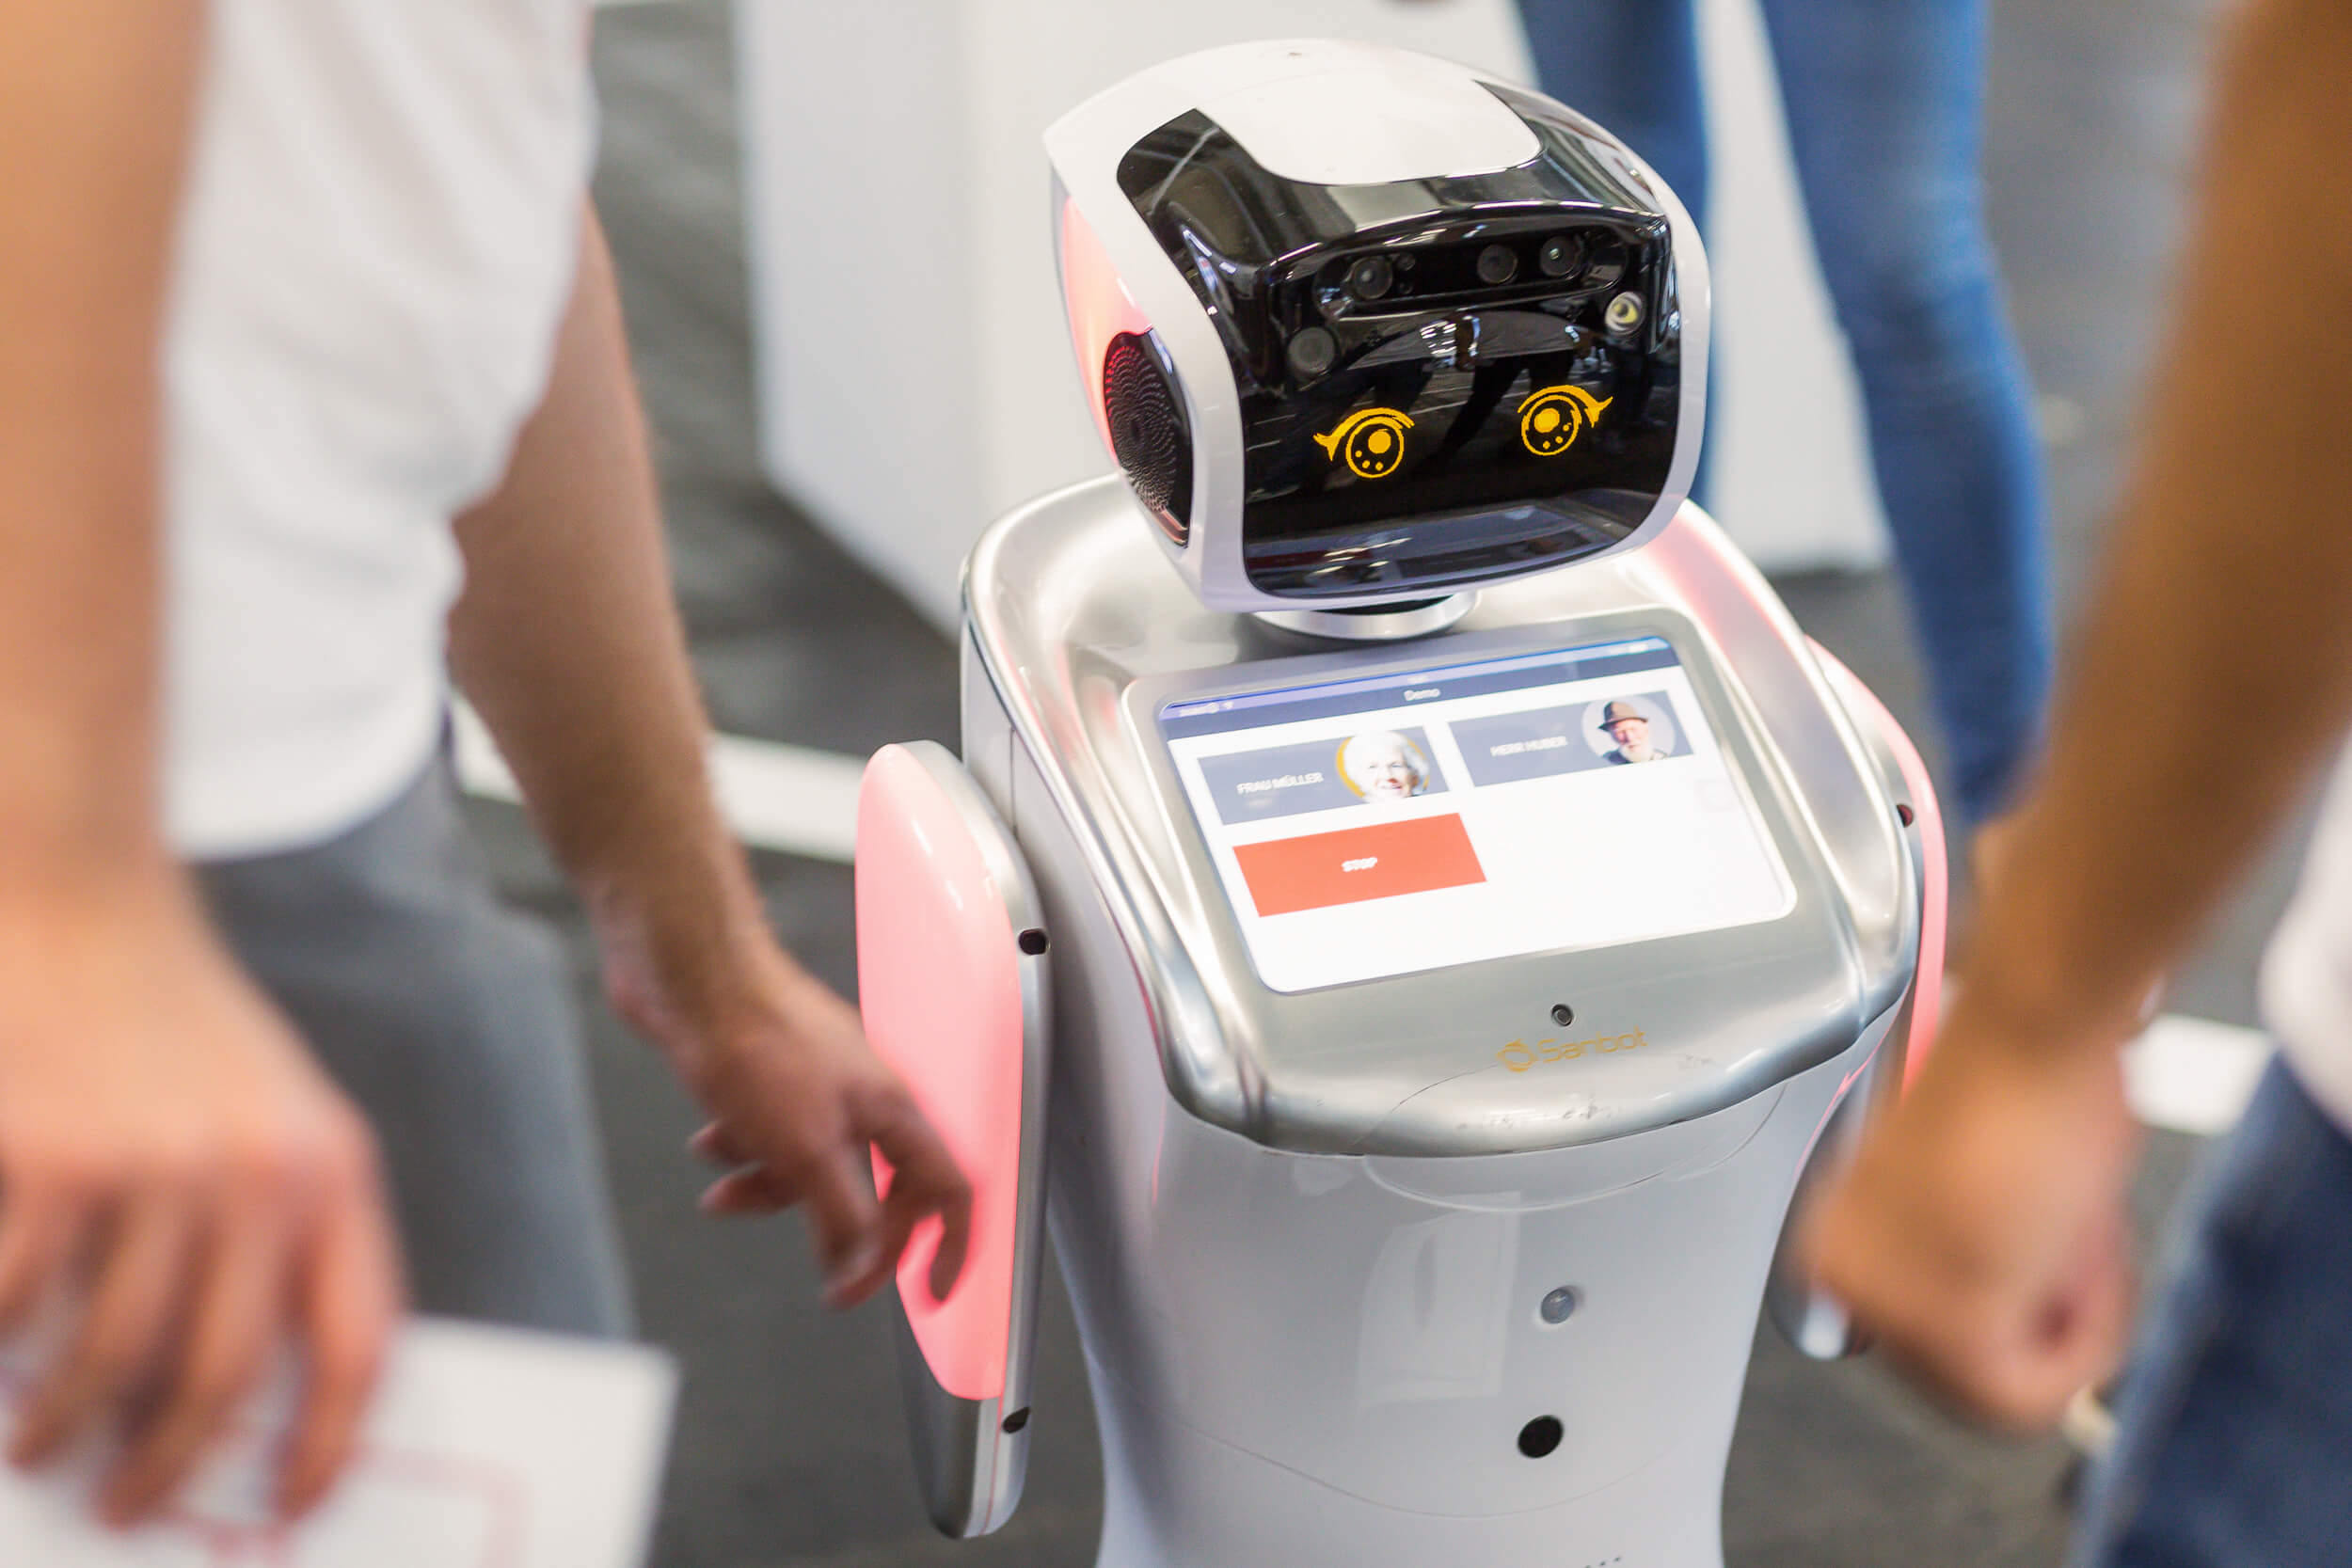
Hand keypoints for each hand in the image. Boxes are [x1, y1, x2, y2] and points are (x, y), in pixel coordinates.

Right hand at [0, 877, 402, 1525]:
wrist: (84, 906)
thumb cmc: (175, 1033)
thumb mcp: (271, 1118)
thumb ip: (280, 1235)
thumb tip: (252, 1398)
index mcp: (330, 1172)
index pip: (355, 1342)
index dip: (327, 1444)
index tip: (287, 1508)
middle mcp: (254, 1174)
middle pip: (217, 1378)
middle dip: (167, 1465)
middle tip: (127, 1504)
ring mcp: (150, 1168)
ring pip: (106, 1362)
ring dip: (63, 1429)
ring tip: (42, 1448)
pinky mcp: (52, 1160)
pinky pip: (17, 1307)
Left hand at [611, 943, 970, 1309]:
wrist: (689, 975)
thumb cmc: (754, 1038)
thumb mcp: (806, 1153)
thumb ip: (843, 1217)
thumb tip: (861, 1271)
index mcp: (893, 1110)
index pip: (949, 1188)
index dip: (949, 1242)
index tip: (931, 1289)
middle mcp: (865, 1097)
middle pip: (881, 1185)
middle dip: (845, 1227)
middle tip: (825, 1270)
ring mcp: (819, 1085)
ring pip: (816, 1165)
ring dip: (773, 1190)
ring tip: (728, 1196)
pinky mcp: (774, 1077)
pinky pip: (773, 1136)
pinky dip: (744, 1152)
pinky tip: (711, 1145)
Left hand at [1799, 999, 2139, 1428]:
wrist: (2034, 1028)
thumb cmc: (2021, 1081)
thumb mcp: (1986, 1191)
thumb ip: (1986, 1259)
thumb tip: (2021, 1301)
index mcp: (1836, 1240)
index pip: (1934, 1342)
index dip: (2021, 1308)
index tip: (2053, 1254)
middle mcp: (1841, 1277)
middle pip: (1970, 1377)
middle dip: (2049, 1319)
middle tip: (2078, 1243)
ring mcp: (1887, 1306)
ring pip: (2009, 1397)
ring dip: (2077, 1324)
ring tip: (2079, 1234)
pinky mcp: (1949, 1326)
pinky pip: (2036, 1397)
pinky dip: (2090, 1339)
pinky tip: (2086, 1258)